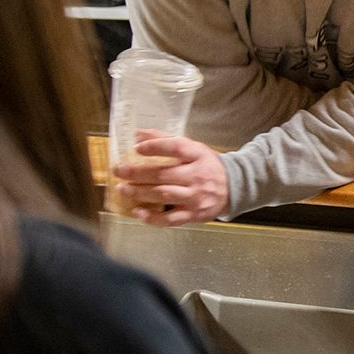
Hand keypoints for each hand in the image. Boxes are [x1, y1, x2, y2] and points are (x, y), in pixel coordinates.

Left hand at [112, 132, 228, 225]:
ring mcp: (196, 197)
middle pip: (163, 174)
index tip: (137, 148)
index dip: (155, 147)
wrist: (235, 187)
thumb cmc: (207, 166)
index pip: (176, 148)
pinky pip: (170, 219)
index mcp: (198, 156)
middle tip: (119, 171)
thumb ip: (166, 140)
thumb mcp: (193, 148)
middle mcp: (198, 176)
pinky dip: (152, 218)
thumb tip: (138, 135)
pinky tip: (138, 212)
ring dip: (140, 192)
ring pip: (163, 195)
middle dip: (136, 173)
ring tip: (123, 189)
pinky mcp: (194, 214)